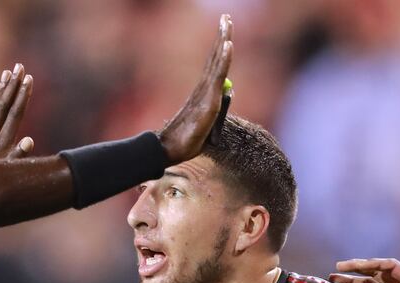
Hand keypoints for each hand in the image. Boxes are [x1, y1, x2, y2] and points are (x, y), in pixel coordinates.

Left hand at [0, 64, 34, 165]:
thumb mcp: (5, 173)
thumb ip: (17, 157)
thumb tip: (29, 140)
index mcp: (2, 143)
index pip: (15, 114)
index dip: (23, 96)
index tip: (29, 79)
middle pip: (4, 107)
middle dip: (14, 87)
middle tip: (20, 67)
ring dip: (0, 92)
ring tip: (6, 73)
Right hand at [158, 14, 232, 163]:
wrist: (171, 148)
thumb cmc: (186, 140)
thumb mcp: (207, 122)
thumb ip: (216, 105)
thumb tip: (228, 92)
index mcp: (203, 91)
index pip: (214, 63)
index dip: (220, 45)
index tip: (224, 29)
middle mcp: (203, 87)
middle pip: (215, 56)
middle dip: (222, 35)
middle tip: (225, 17)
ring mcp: (205, 92)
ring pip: (217, 61)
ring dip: (223, 39)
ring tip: (227, 22)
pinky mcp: (208, 99)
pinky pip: (218, 75)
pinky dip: (224, 58)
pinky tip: (228, 44)